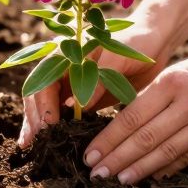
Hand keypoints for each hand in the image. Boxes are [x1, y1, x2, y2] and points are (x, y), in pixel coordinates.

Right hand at [17, 20, 172, 147]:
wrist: (155, 40)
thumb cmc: (136, 40)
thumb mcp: (117, 57)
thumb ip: (96, 78)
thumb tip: (72, 106)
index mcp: (67, 54)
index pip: (45, 81)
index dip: (44, 104)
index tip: (49, 126)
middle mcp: (65, 69)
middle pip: (40, 95)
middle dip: (34, 118)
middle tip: (31, 143)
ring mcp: (74, 84)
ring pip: (48, 105)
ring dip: (39, 125)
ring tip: (32, 147)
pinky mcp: (87, 97)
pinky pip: (68, 114)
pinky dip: (60, 128)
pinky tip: (55, 143)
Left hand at [82, 40, 187, 184]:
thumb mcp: (176, 72)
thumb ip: (151, 97)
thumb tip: (120, 129)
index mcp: (172, 81)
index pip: (132, 116)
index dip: (109, 139)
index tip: (90, 154)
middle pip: (146, 138)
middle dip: (118, 159)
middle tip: (97, 173)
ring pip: (166, 152)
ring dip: (140, 169)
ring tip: (119, 179)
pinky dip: (167, 169)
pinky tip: (150, 176)